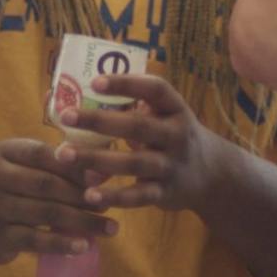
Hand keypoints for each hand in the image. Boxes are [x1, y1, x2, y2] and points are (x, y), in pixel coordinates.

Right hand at [0, 139, 115, 265]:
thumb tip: (105, 170)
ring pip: (45, 213)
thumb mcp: (24, 165)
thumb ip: (58, 164)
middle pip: (46, 184)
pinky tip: (83, 246)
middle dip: (80, 194)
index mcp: (5, 151)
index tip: (102, 176)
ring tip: (108, 227)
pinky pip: (35, 240)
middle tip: (108, 203)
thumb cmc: (11, 186)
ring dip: (81, 220)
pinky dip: (62, 244)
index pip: (42, 154)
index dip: (73, 165)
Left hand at [58, 74, 230, 214]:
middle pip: (138, 126)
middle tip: (65, 116)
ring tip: (64, 154)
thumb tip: (73, 102)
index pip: (155, 89)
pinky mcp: (165, 192)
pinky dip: (114, 196)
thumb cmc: (171, 136)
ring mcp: (172, 165)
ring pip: (134, 162)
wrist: (211, 173)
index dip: (127, 83)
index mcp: (176, 109)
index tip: (95, 81)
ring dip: (97, 159)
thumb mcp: (163, 116)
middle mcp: (177, 135)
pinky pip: (138, 195)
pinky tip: (89, 194)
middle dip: (99, 120)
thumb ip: (130, 110)